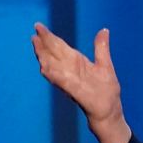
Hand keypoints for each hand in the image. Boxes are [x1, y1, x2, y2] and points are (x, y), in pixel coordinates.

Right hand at [31, 22, 130, 142]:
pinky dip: (55, 76)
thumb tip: (104, 29)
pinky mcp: (77, 93)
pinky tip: (46, 69)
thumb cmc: (107, 92)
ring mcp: (72, 82)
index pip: (60, 47)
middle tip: (34, 34)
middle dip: (44, 45)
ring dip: (45, 58)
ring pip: (54, 68)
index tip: (39, 27)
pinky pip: (63, 83)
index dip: (50, 37)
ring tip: (36, 47)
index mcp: (78, 63)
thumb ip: (101, 48)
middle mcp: (71, 71)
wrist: (108, 115)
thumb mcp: (105, 67)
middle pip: (54, 55)